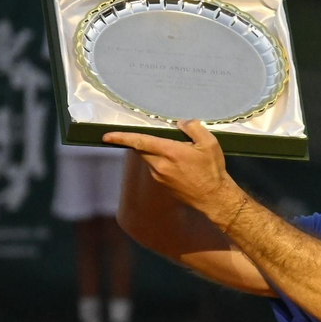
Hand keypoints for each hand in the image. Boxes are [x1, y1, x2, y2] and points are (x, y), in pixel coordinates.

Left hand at [103, 119, 248, 229]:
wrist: (213, 198)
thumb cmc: (212, 171)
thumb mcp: (209, 144)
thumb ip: (193, 128)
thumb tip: (181, 123)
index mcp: (170, 152)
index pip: (140, 142)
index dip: (121, 138)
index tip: (107, 136)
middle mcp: (160, 165)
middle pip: (141, 149)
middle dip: (143, 141)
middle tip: (156, 137)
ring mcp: (159, 176)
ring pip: (149, 158)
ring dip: (156, 152)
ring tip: (178, 153)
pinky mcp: (162, 184)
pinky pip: (156, 168)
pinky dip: (162, 162)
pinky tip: (179, 165)